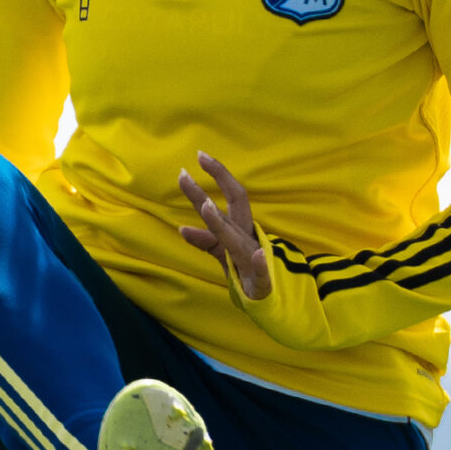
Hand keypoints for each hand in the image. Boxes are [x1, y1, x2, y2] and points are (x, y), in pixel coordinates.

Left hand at [178, 151, 270, 301]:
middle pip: (234, 204)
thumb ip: (205, 239)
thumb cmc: (245, 267)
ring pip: (236, 238)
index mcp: (240, 227)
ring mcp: (254, 256)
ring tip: (207, 207)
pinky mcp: (261, 280)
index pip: (232, 194)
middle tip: (188, 171)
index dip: (218, 173)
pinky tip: (258, 255)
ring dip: (221, 224)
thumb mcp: (223, 252)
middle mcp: (246, 235)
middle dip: (218, 183)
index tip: (199, 154)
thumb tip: (181, 228)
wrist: (269, 295)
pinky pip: (261, 270)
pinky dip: (260, 263)